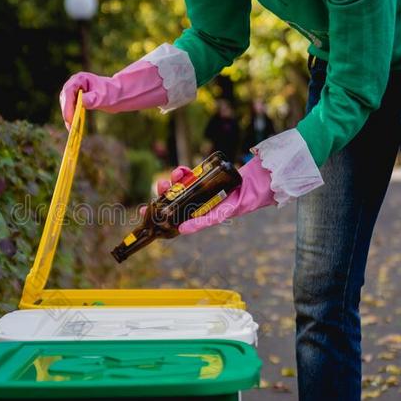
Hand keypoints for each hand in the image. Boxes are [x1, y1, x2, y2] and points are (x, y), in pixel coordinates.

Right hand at [59, 61, 166, 128]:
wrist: (116, 95)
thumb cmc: (111, 92)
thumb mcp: (103, 96)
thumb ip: (93, 98)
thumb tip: (82, 102)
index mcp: (79, 79)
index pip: (68, 91)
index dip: (67, 104)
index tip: (69, 117)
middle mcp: (74, 84)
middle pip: (64, 98)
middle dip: (66, 112)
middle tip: (70, 126)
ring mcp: (73, 92)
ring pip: (66, 104)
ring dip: (67, 116)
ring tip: (72, 129)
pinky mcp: (75, 100)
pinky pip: (70, 109)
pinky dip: (71, 118)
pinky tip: (73, 127)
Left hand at [152, 157, 275, 234]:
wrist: (258, 181)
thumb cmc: (243, 201)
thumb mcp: (221, 214)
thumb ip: (203, 222)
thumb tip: (182, 229)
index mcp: (199, 214)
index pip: (174, 216)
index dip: (158, 214)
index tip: (143, 212)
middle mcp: (197, 202)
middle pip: (174, 199)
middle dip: (164, 193)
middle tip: (159, 188)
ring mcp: (200, 189)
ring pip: (179, 185)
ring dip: (173, 180)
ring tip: (174, 175)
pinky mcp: (205, 176)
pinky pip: (189, 174)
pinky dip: (184, 172)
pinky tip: (183, 170)